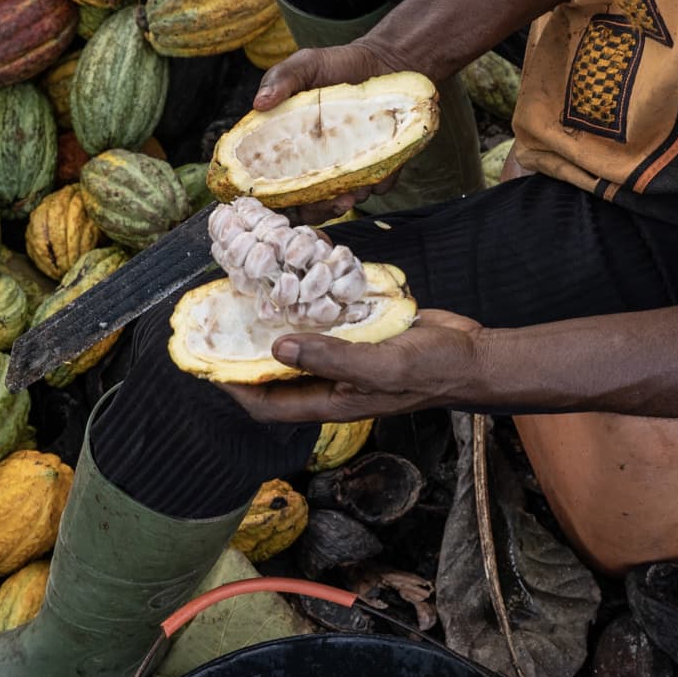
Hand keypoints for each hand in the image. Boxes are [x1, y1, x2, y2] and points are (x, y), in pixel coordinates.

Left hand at [216, 310, 488, 423]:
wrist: (473, 354)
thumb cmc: (432, 371)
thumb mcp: (381, 365)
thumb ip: (331, 358)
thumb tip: (278, 347)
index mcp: (331, 400)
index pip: (267, 404)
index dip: (233, 388)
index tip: (204, 364)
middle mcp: (331, 380)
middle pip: (275, 371)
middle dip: (246, 350)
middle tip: (219, 318)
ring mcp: (345, 356)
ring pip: (298, 341)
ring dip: (275, 319)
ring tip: (248, 290)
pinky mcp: (359, 332)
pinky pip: (324, 317)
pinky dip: (309, 297)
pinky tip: (298, 272)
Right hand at [253, 38, 422, 223]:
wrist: (386, 62)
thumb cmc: (338, 64)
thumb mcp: (305, 64)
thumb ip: (281, 79)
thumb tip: (259, 104)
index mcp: (291, 145)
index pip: (275, 180)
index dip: (276, 196)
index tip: (285, 199)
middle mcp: (316, 162)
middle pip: (309, 202)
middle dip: (319, 210)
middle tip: (333, 201)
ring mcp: (347, 166)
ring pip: (344, 198)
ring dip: (349, 199)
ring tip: (355, 190)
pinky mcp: (378, 165)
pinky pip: (378, 184)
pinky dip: (379, 182)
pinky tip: (381, 171)